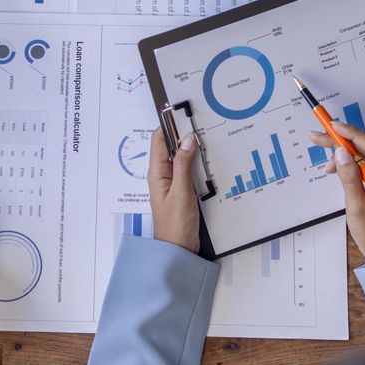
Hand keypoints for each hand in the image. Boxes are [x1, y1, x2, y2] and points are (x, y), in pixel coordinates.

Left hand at [147, 129, 200, 253]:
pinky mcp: (182, 189)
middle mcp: (163, 175)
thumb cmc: (175, 224)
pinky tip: (207, 161)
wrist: (179, 248)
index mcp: (157, 173)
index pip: (159, 140)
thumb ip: (184, 164)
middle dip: (183, 136)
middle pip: (171, 146)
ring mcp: (173, 182)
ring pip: (182, 157)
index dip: (168, 125)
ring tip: (205, 141)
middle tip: (199, 127)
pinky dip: (197, 163)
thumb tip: (187, 140)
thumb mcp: (182, 191)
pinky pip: (188, 170)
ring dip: (192, 150)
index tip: (182, 115)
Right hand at [310, 123, 364, 264]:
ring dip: (342, 152)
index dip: (352, 134)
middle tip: (317, 136)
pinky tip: (334, 169)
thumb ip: (349, 178)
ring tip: (324, 161)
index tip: (333, 126)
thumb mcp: (356, 207)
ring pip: (363, 154)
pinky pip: (364, 163)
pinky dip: (348, 163)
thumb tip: (340, 152)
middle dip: (341, 140)